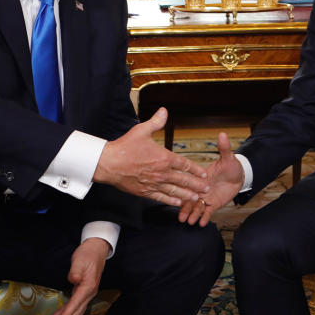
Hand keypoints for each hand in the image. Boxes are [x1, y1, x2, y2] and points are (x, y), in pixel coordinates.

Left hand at [53, 238, 109, 314]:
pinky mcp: (83, 291)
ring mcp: (87, 293)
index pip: (76, 303)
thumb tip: (72, 280)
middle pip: (77, 311)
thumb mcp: (79, 260)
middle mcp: (89, 292)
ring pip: (76, 311)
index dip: (67, 314)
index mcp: (88, 286)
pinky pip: (75, 305)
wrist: (97, 249)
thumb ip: (75, 270)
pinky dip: (67, 312)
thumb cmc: (88, 254)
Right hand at [93, 108, 208, 206]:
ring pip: (174, 191)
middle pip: (183, 180)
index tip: (203, 173)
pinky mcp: (144, 192)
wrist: (108, 163)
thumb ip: (156, 122)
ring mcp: (153, 184)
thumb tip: (164, 111)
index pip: (184, 164)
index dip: (195, 169)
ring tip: (197, 198)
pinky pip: (161, 198)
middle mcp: (161, 172)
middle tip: (207, 189)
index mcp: (163, 158)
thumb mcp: (141, 130)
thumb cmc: (125, 147)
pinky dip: (171, 201)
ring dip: (187, 195)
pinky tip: (177, 203)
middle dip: (196, 185)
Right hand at [178, 131, 243, 226]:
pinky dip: (204, 217)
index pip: (190, 184)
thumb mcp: (228, 157)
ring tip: (189, 221)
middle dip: (185, 208)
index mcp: (201, 178)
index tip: (178, 196)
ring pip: (197, 207)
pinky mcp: (214, 204)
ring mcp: (207, 197)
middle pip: (191, 199)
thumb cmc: (231, 166)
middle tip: (180, 216)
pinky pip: (208, 212)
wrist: (239, 176)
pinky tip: (200, 224)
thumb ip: (224, 148)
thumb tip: (223, 134)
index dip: (184, 190)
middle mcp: (201, 188)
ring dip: (193, 214)